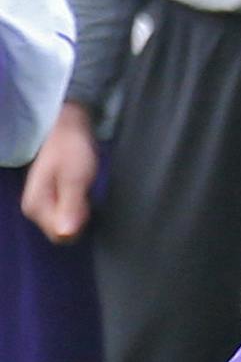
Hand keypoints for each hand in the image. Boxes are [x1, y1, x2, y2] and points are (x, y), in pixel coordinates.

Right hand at [22, 102, 97, 242]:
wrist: (66, 126)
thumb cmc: (71, 149)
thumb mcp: (75, 177)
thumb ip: (70, 205)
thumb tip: (66, 233)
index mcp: (36, 206)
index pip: (60, 235)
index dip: (79, 223)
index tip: (85, 202)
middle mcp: (34, 209)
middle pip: (63, 231)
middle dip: (80, 217)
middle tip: (85, 192)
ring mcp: (42, 203)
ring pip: (66, 222)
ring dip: (81, 210)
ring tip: (83, 187)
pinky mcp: (51, 197)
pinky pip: (68, 212)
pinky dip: (79, 204)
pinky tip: (82, 188)